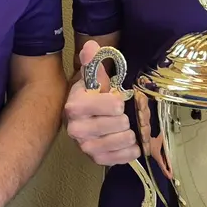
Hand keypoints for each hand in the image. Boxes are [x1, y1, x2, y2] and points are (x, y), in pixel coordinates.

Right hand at [64, 41, 152, 165]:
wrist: (83, 118)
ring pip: (125, 139)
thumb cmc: (92, 96)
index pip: (114, 105)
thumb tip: (92, 46)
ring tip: (124, 127)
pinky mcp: (97, 160)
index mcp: (75, 107)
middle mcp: (77, 129)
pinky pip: (125, 157)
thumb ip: (92, 61)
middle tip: (122, 114)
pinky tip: (127, 141)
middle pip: (121, 123)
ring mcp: (86, 147)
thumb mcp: (92, 78)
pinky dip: (131, 149)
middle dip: (126, 116)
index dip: (119, 100)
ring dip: (130, 132)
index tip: (115, 98)